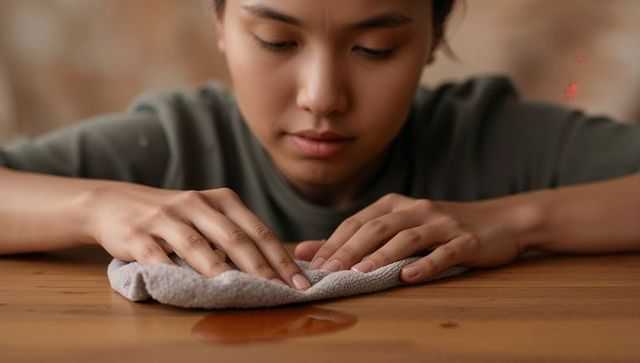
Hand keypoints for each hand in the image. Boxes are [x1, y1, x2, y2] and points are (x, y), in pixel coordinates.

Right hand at [85, 183, 309, 289]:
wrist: (116, 202)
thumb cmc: (174, 216)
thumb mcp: (207, 214)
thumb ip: (235, 234)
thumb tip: (275, 268)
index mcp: (221, 199)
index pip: (258, 231)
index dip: (281, 258)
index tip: (300, 282)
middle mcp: (196, 203)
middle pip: (234, 238)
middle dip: (262, 268)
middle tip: (282, 292)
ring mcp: (165, 218)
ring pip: (197, 246)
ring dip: (221, 271)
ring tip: (241, 292)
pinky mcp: (137, 235)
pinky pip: (158, 257)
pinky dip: (174, 273)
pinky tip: (190, 288)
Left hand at [295, 193, 537, 282]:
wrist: (500, 221)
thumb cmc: (441, 229)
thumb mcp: (401, 227)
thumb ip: (359, 238)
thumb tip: (308, 251)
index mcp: (397, 204)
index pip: (358, 222)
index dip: (334, 242)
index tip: (313, 264)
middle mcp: (417, 209)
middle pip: (377, 228)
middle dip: (349, 250)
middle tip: (327, 272)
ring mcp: (443, 223)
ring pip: (407, 238)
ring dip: (381, 257)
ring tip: (359, 275)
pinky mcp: (466, 240)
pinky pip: (444, 253)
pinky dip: (425, 264)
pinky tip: (408, 277)